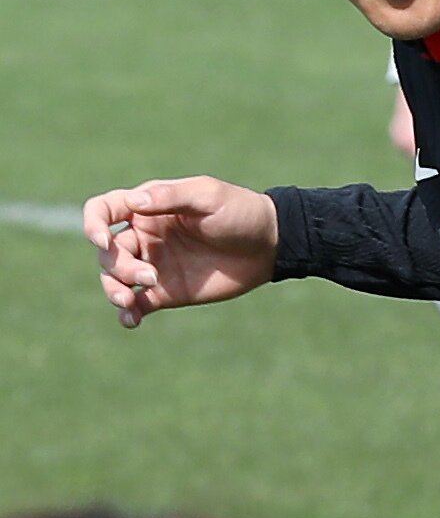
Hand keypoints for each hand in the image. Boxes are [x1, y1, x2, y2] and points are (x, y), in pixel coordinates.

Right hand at [82, 176, 278, 328]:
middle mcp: (146, 235)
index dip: (93, 224)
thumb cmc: (240, 211)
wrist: (268, 245)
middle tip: (150, 275)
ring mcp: (154, 263)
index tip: (103, 240)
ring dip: (115, 291)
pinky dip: (126, 314)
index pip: (105, 210)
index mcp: (151, 206)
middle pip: (108, 252)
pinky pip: (135, 304)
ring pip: (114, 279)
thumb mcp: (208, 197)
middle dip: (119, 266)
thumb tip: (132, 200)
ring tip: (131, 302)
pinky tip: (132, 320)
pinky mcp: (164, 291)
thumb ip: (170, 198)